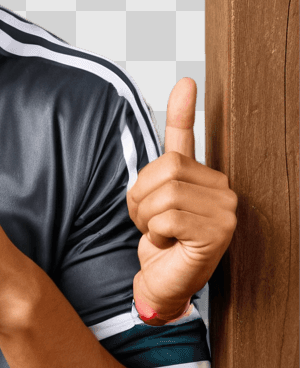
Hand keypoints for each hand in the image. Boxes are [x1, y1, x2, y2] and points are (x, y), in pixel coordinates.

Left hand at [127, 77, 236, 324]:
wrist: (163, 285)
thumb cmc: (160, 244)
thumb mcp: (151, 203)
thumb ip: (154, 175)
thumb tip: (151, 152)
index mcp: (205, 180)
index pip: (188, 139)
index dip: (182, 111)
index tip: (184, 81)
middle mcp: (223, 191)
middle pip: (165, 167)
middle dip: (142, 196)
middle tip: (148, 221)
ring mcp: (225, 211)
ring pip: (163, 192)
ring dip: (146, 217)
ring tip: (158, 233)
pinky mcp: (217, 232)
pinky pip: (167, 216)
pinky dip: (156, 232)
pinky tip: (168, 243)